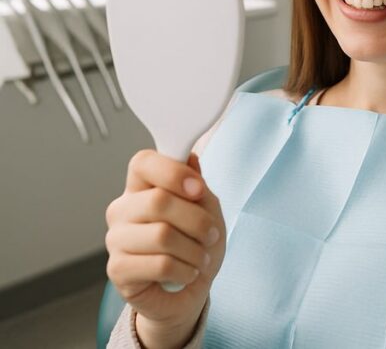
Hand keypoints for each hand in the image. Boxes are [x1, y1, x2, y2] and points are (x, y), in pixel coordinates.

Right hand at [105, 150, 225, 346]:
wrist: (190, 288)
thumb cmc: (196, 243)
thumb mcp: (207, 209)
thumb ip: (197, 185)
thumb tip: (191, 158)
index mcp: (140, 187)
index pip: (143, 162)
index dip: (174, 172)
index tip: (199, 190)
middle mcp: (122, 210)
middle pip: (158, 201)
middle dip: (197, 220)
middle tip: (210, 234)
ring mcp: (115, 239)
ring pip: (162, 235)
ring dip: (194, 250)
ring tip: (200, 258)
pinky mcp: (117, 270)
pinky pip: (160, 264)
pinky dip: (185, 270)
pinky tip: (188, 273)